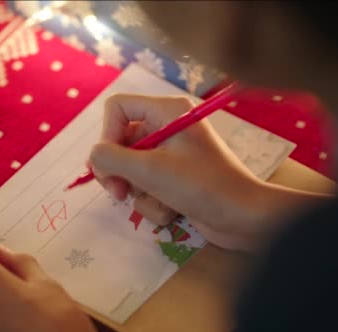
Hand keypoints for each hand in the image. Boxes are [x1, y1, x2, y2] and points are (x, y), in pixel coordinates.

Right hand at [89, 94, 268, 249]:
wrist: (244, 218)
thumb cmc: (201, 186)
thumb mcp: (149, 170)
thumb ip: (110, 158)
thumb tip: (93, 158)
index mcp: (166, 111)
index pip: (116, 108)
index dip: (106, 135)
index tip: (107, 163)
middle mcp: (167, 127)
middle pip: (119, 142)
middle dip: (118, 172)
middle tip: (119, 193)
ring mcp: (170, 155)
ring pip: (130, 170)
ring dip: (139, 193)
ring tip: (158, 203)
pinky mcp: (174, 179)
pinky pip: (146, 187)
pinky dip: (153, 203)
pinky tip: (172, 212)